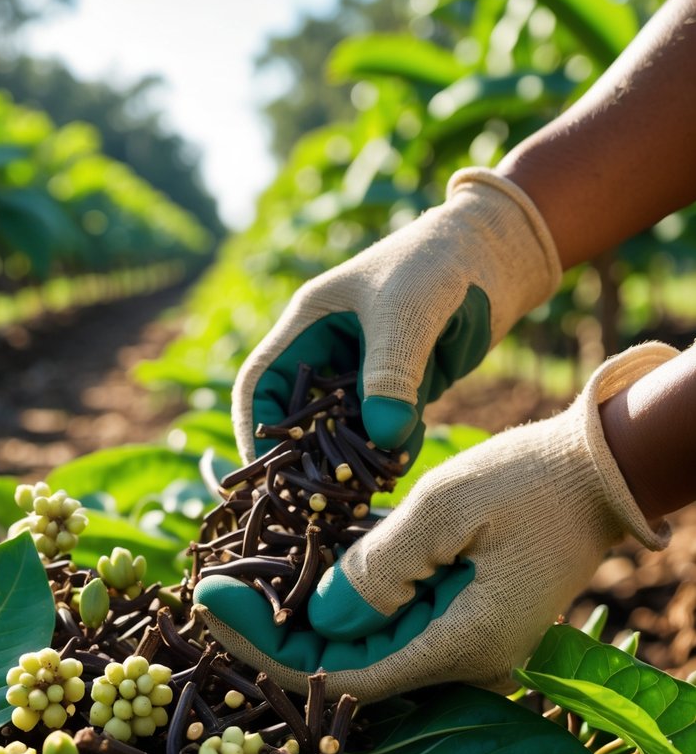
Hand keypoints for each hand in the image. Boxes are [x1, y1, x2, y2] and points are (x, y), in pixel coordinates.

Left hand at [195, 344, 674, 701]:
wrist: (599, 474)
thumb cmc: (530, 480)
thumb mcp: (447, 507)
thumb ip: (380, 566)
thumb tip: (321, 617)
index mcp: (462, 646)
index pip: (342, 677)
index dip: (266, 647)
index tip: (212, 601)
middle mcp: (462, 666)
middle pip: (344, 671)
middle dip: (270, 635)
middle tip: (211, 587)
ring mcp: (461, 649)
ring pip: (360, 654)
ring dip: (296, 625)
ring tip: (237, 584)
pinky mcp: (457, 624)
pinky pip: (384, 631)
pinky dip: (336, 611)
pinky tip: (291, 583)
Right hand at [232, 168, 561, 464]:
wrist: (498, 256)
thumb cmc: (439, 264)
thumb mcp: (408, 314)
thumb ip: (390, 375)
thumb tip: (382, 440)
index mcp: (310, 324)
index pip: (261, 383)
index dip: (256, 428)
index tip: (267, 471)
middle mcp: (330, 352)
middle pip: (300, 417)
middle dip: (307, 457)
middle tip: (317, 496)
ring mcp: (366, 374)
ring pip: (345, 432)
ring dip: (355, 460)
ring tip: (367, 486)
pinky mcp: (402, 390)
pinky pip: (386, 431)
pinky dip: (392, 450)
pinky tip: (402, 463)